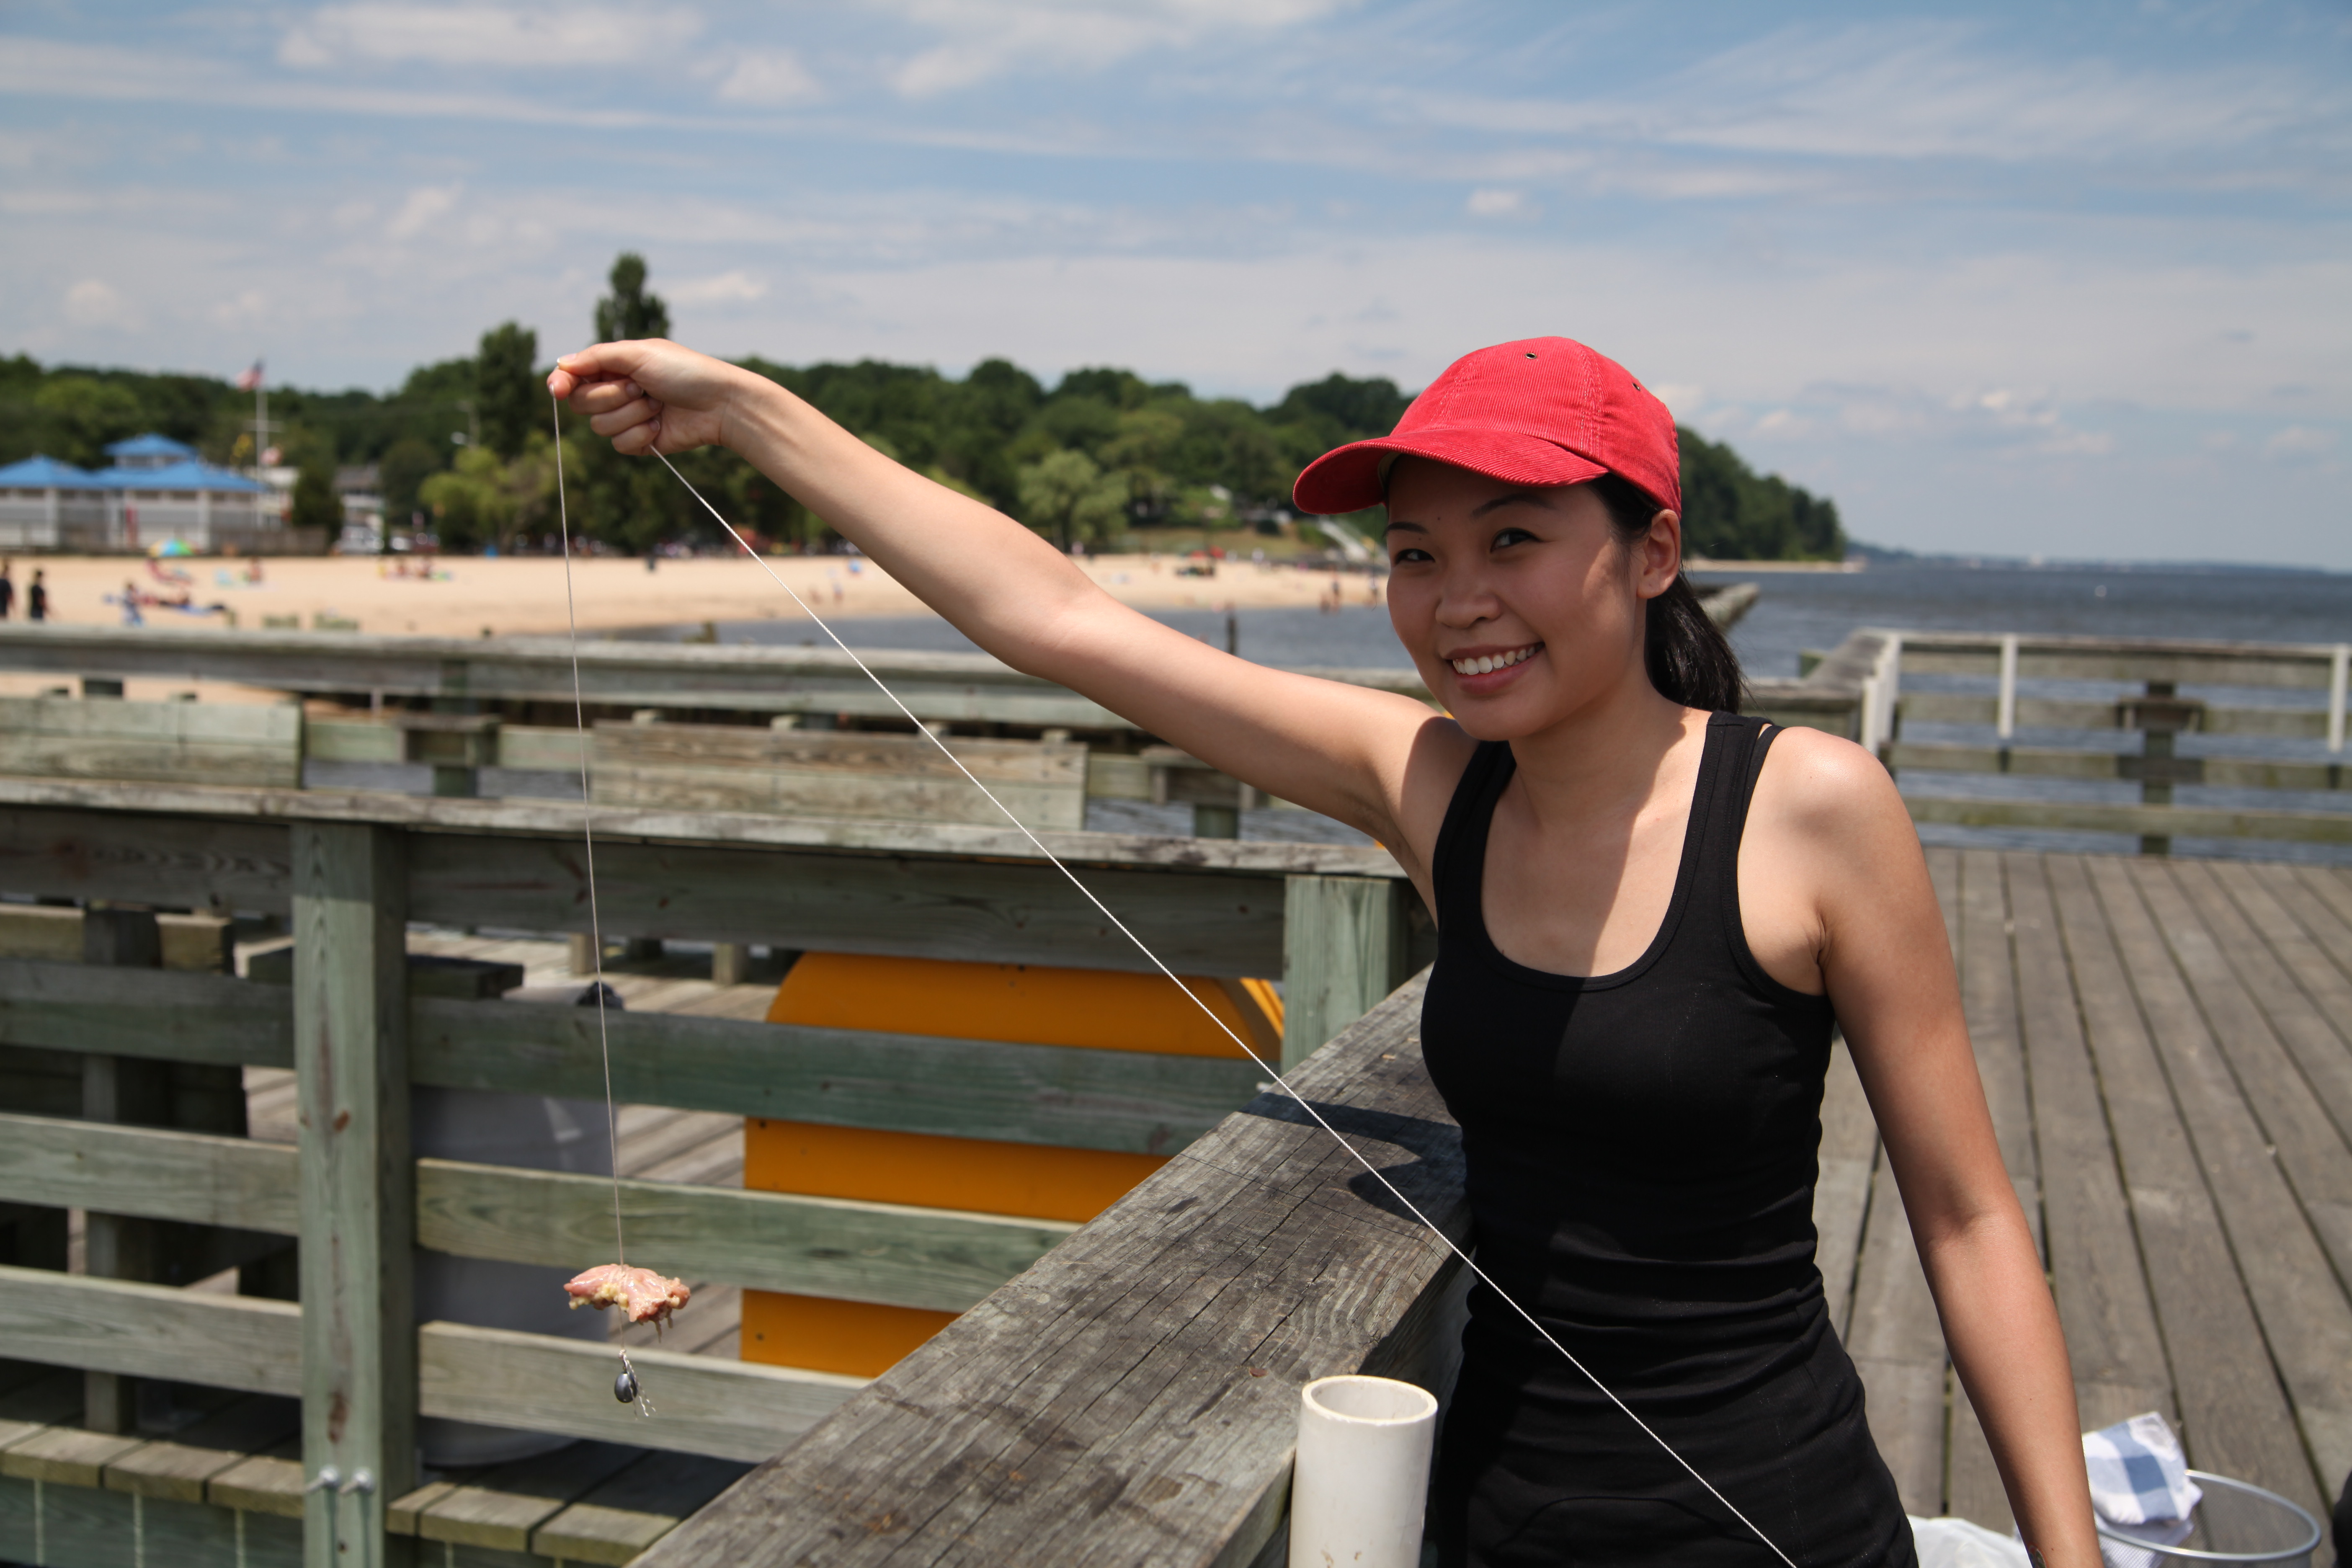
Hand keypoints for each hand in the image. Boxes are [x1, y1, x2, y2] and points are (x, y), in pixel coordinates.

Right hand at [546, 340, 744, 456]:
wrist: (719, 403)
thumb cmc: (684, 371)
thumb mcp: (639, 354)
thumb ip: (598, 357)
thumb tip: (562, 364)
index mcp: (614, 366)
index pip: (573, 377)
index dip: (561, 383)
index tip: (558, 389)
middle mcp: (616, 392)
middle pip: (581, 403)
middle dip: (610, 396)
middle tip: (639, 387)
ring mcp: (627, 418)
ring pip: (599, 427)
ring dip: (630, 414)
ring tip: (657, 404)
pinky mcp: (639, 442)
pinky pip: (619, 445)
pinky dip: (640, 434)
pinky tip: (661, 425)